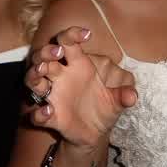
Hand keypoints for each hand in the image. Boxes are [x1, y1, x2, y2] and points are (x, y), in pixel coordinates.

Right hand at [25, 26, 136, 150]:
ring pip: (34, 78)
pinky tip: (48, 112)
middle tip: (57, 53)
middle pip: (45, 56)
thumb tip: (133, 96)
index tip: (87, 34)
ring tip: (42, 73)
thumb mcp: (117, 100)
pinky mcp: (50, 117)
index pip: (69, 42)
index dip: (73, 34)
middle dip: (47, 51)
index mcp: (78, 64)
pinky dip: (39, 113)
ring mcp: (53, 95)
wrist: (96, 133)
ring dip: (34, 74)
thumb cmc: (104, 107)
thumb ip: (123, 95)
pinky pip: (37, 114)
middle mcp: (62, 75)